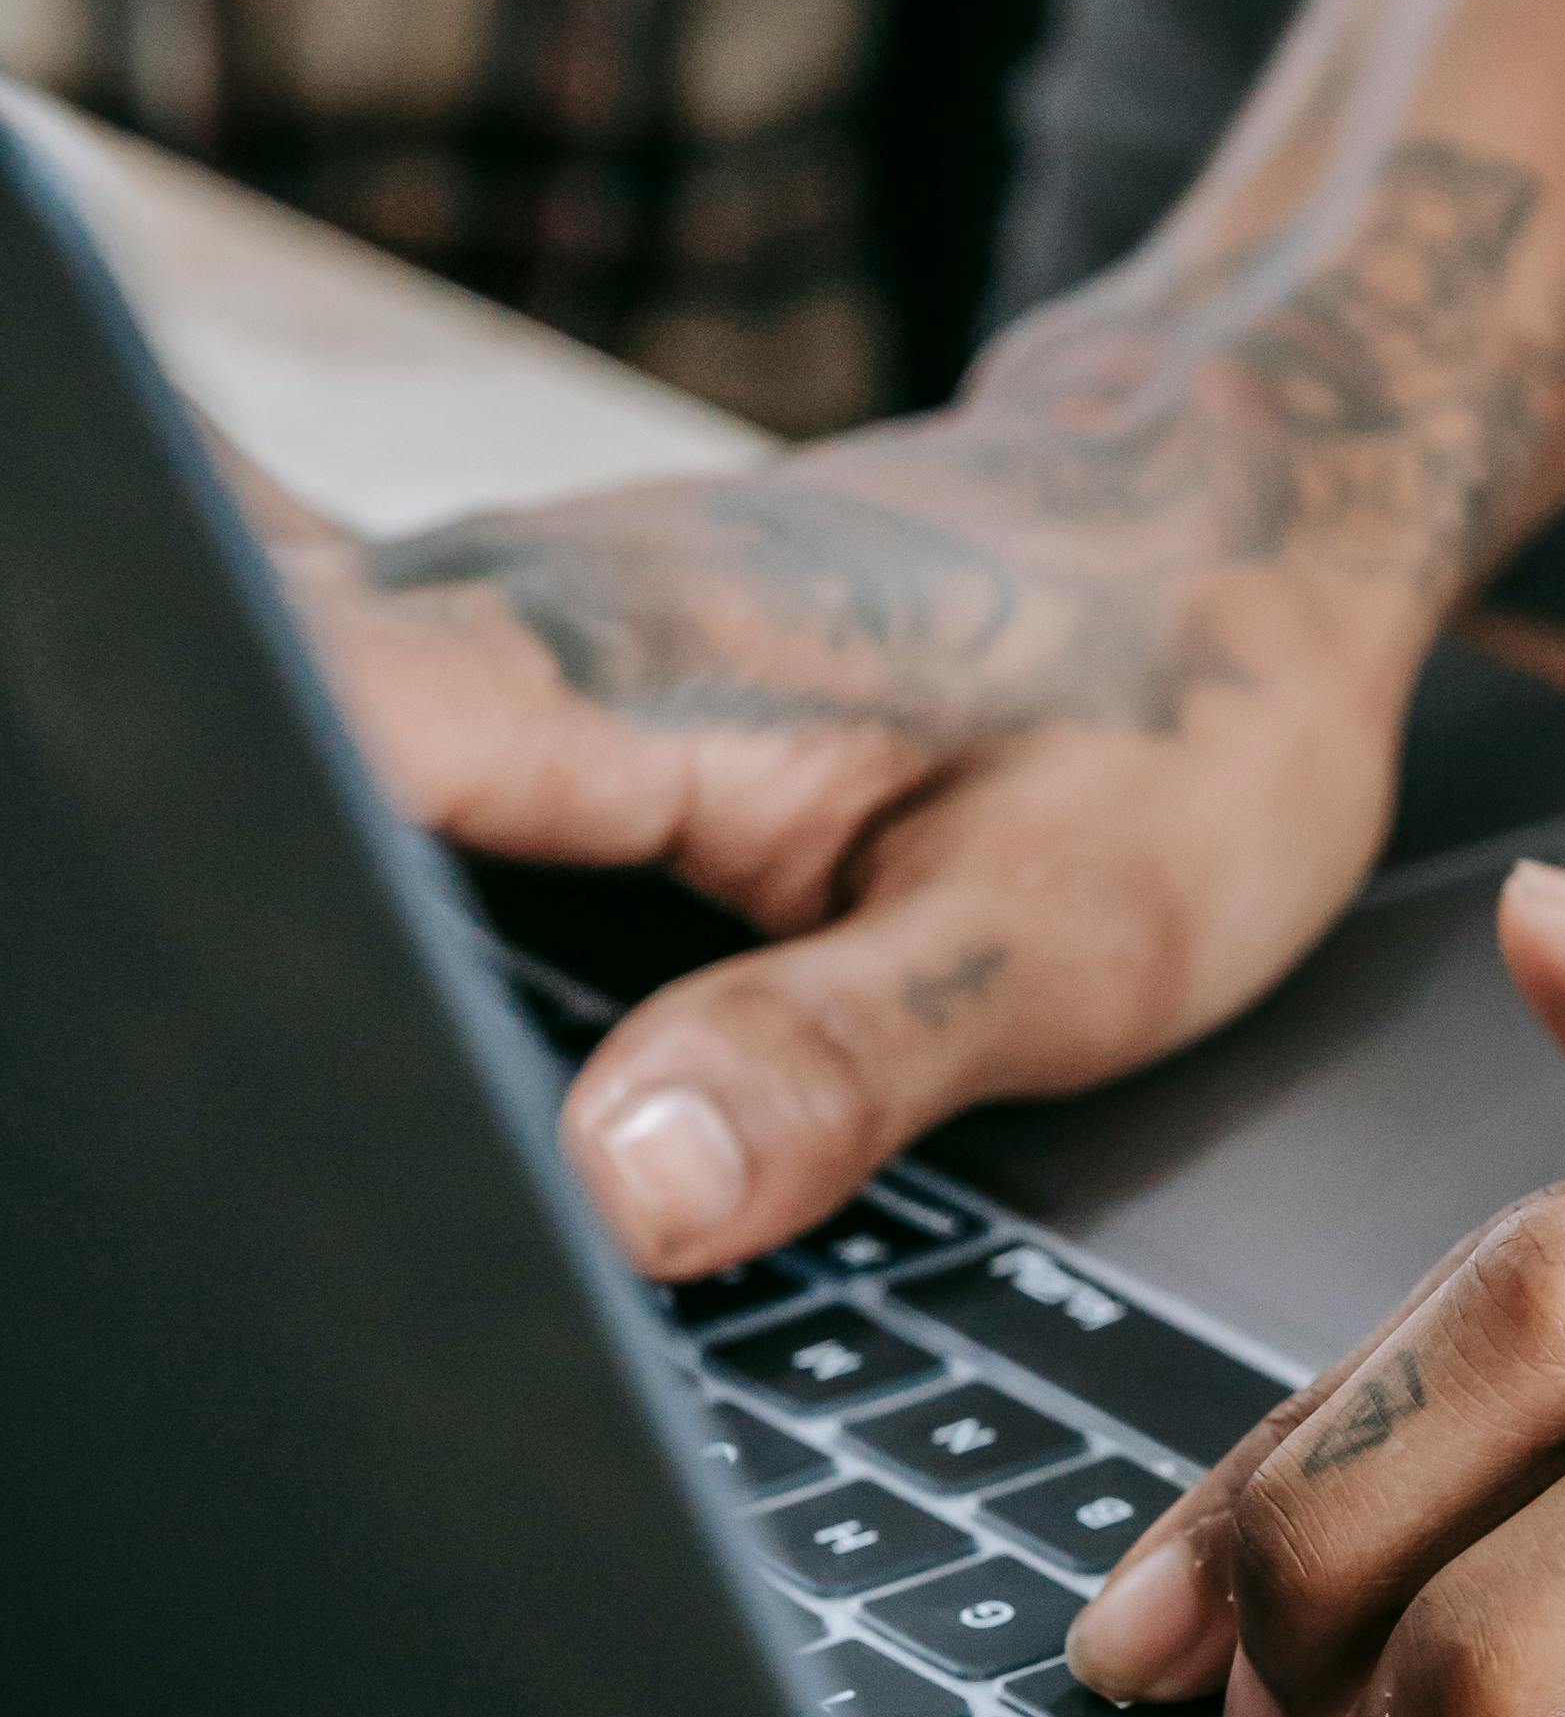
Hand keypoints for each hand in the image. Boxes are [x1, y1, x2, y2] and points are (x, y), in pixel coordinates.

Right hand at [272, 242, 1468, 1273]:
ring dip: (234, 840)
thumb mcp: (1064, 929)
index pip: (290, 723)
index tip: (184, 1027)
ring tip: (234, 1055)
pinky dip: (289, 794)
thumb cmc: (1179, 708)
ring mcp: (483, 624)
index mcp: (600, 666)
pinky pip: (327, 710)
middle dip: (173, 888)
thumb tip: (615, 1199)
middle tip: (193, 1086)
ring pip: (251, 708)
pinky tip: (289, 924)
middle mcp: (494, 608)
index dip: (210, 861)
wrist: (1239, 517)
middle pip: (220, 715)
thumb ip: (831, 1060)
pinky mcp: (503, 669)